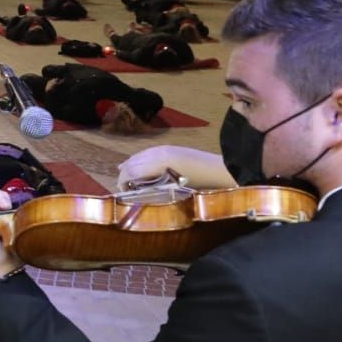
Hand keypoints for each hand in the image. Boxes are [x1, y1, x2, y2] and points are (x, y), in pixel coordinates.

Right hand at [115, 146, 235, 191]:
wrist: (218, 170)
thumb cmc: (198, 185)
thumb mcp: (174, 190)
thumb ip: (152, 188)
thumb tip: (134, 189)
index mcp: (157, 163)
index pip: (130, 171)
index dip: (122, 182)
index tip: (123, 192)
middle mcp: (156, 153)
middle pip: (131, 163)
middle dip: (124, 175)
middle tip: (123, 189)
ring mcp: (162, 149)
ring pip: (137, 157)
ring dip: (129, 168)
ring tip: (125, 179)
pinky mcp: (167, 148)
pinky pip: (145, 154)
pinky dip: (137, 161)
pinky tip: (134, 164)